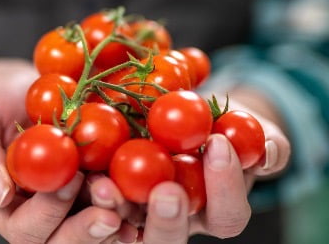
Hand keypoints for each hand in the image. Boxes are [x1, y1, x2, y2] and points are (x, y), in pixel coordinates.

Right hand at [0, 69, 128, 242]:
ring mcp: (74, 200)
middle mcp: (44, 212)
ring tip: (134, 205)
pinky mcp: (98, 182)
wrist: (22, 90)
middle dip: (86, 230)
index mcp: (11, 207)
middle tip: (110, 214)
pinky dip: (134, 200)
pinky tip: (151, 192)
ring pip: (95, 226)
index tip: (69, 181)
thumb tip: (0, 194)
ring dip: (117, 218)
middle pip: (63, 240)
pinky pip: (117, 198)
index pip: (26, 229)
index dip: (47, 213)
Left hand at [89, 119, 289, 242]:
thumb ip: (268, 145)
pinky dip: (87, 191)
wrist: (190, 117)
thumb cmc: (226, 129)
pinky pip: (97, 201)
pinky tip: (80, 172)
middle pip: (171, 239)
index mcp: (215, 210)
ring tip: (104, 186)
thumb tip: (267, 151)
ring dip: (115, 209)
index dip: (226, 187)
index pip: (227, 216)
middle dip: (169, 219)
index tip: (219, 143)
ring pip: (127, 228)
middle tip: (167, 190)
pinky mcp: (111, 192)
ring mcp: (140, 211)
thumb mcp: (254, 131)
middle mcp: (176, 220)